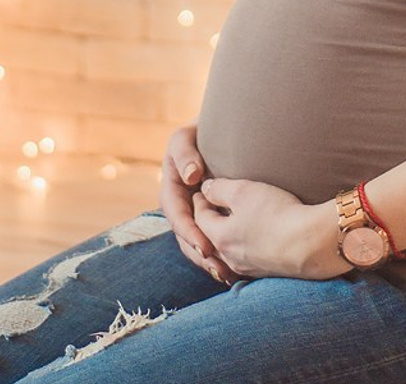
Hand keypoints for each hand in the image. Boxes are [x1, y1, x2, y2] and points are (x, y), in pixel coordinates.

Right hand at [159, 125, 236, 283]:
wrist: (215, 133)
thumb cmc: (198, 132)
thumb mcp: (185, 138)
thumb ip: (185, 154)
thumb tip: (191, 176)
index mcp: (170, 190)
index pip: (177, 217)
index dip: (190, 234)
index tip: (206, 246)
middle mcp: (179, 206)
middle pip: (186, 238)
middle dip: (200, 255)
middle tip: (219, 268)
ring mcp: (192, 214)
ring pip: (197, 244)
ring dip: (209, 261)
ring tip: (227, 275)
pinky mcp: (207, 219)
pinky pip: (211, 239)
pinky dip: (220, 254)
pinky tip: (234, 268)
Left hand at [194, 177, 349, 280]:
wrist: (312, 243)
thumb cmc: (277, 214)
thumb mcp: (244, 191)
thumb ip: (219, 189)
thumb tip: (205, 189)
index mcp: (220, 238)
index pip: (199, 218)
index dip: (200, 200)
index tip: (202, 189)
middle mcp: (230, 258)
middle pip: (210, 237)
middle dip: (208, 221)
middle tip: (211, 205)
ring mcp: (249, 268)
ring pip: (227, 251)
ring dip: (225, 235)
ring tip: (230, 220)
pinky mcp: (267, 272)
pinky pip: (246, 259)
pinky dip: (242, 247)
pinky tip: (252, 239)